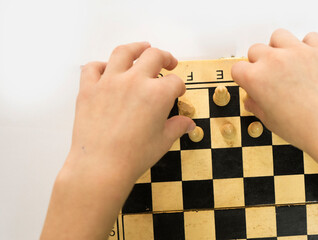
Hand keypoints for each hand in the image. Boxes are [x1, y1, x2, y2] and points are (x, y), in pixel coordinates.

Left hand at [70, 42, 194, 181]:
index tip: (178, 93)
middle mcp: (134, 81)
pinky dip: (101, 65)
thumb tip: (188, 124)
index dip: (179, 87)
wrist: (101, 167)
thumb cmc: (133, 157)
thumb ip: (177, 127)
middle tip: (169, 62)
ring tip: (142, 47)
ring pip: (123, 53)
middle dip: (165, 57)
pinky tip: (107, 68)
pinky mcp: (89, 89)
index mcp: (157, 94)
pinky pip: (93, 68)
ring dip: (136, 47)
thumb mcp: (163, 141)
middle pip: (154, 56)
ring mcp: (109, 82)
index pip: (174, 82)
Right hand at [232, 29, 317, 152]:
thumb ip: (256, 105)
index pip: (238, 68)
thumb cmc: (302, 129)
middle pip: (256, 49)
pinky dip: (308, 46)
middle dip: (260, 62)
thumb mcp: (268, 121)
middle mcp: (274, 61)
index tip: (251, 81)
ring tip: (287, 63)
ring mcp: (298, 52)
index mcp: (256, 78)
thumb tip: (253, 99)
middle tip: (271, 76)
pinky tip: (308, 61)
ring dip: (279, 48)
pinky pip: (309, 37)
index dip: (244, 77)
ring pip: (279, 36)